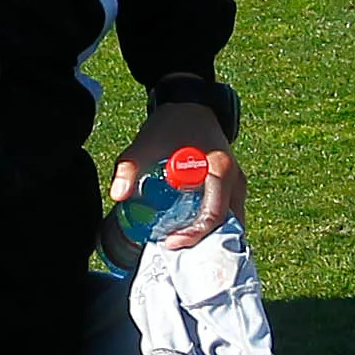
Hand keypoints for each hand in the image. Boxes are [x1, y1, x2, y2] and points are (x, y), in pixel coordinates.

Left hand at [108, 102, 243, 248]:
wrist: (189, 103)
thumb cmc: (171, 123)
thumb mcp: (146, 143)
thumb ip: (129, 168)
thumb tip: (116, 195)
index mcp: (220, 169)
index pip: (214, 215)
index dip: (193, 235)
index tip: (170, 243)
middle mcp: (236, 178)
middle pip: (228, 224)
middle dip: (205, 242)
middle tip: (177, 250)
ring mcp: (237, 181)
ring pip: (232, 220)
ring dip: (211, 235)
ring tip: (183, 244)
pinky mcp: (233, 183)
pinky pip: (229, 212)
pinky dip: (214, 225)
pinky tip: (192, 231)